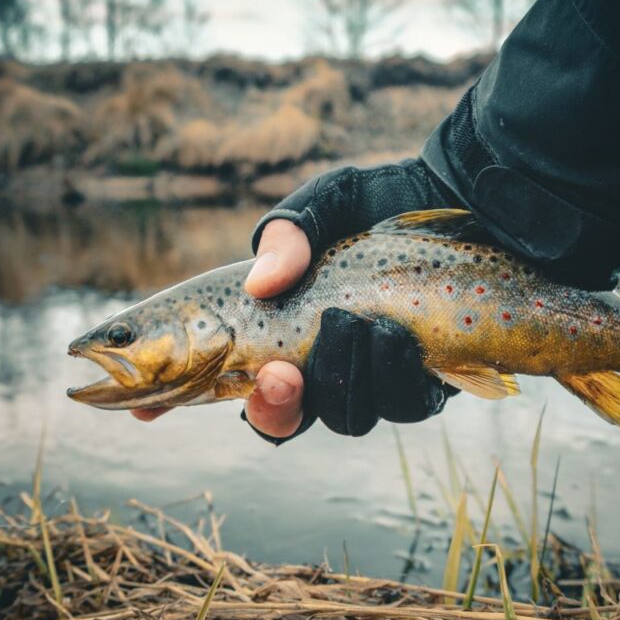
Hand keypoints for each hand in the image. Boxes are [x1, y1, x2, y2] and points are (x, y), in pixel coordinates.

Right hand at [135, 158, 459, 438]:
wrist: (476, 202)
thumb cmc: (387, 202)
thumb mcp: (327, 201)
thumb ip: (289, 233)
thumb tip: (262, 285)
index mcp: (278, 326)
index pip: (217, 376)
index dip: (176, 400)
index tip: (143, 411)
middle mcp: (320, 362)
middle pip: (281, 417)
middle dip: (274, 405)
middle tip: (276, 372)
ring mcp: (373, 378)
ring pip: (346, 413)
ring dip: (344, 372)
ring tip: (355, 317)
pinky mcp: (427, 382)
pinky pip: (404, 403)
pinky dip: (396, 369)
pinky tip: (400, 331)